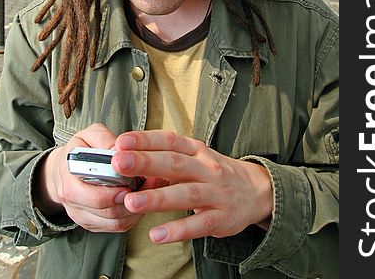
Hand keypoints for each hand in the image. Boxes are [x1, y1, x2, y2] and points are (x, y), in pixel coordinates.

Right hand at [35, 123, 163, 232]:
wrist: (65, 168)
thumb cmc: (80, 150)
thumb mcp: (88, 135)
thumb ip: (103, 139)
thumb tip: (119, 149)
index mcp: (69, 180)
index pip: (93, 195)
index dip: (115, 192)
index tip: (132, 182)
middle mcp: (73, 203)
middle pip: (107, 212)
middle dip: (130, 200)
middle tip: (145, 186)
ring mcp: (83, 216)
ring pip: (115, 223)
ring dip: (135, 209)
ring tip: (148, 191)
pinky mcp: (94, 224)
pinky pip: (118, 227)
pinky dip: (133, 216)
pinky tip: (141, 200)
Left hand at [112, 130, 272, 243]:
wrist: (255, 190)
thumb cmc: (213, 172)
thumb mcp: (195, 157)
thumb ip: (166, 157)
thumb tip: (127, 155)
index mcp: (196, 150)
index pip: (170, 140)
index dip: (146, 140)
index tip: (121, 142)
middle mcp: (206, 168)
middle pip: (174, 163)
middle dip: (145, 163)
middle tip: (119, 164)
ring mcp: (215, 193)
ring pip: (185, 194)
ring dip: (157, 198)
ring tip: (130, 202)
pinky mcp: (221, 218)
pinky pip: (198, 224)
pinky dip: (178, 229)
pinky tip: (157, 234)